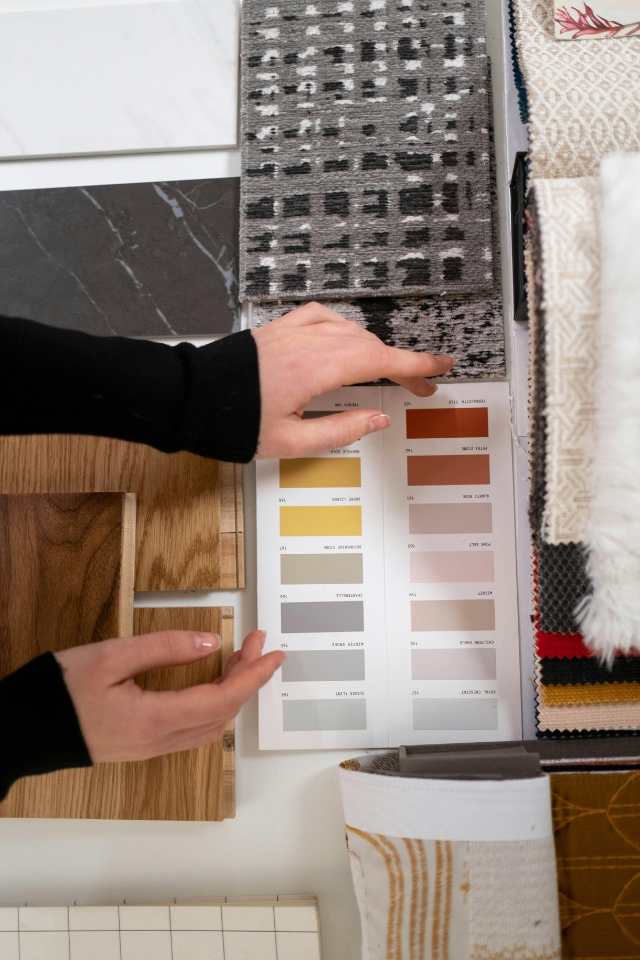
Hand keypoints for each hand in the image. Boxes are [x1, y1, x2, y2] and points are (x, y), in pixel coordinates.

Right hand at [55, 629, 283, 762]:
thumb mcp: (110, 657)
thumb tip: (208, 641)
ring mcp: (151, 747)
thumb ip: (162, 647)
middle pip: (221, 712)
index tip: (274, 652)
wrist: (22, 731)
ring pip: (209, 724)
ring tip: (240, 657)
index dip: (253, 676)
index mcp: (154, 719)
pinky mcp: (142, 745)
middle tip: (256, 642)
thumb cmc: (60, 690)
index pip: (221, 699)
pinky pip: (192, 729)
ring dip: (232, 691)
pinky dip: (213, 703)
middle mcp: (160, 740)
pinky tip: (212, 682)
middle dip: (247, 677)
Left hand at [252, 301, 454, 457]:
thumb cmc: (233, 423)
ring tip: (387, 372)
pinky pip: (323, 317)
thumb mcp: (291, 441)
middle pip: (371, 346)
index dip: (417, 364)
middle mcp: (309, 342)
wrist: (188, 397)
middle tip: (418, 386)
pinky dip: (344, 328)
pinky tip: (346, 339)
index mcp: (316, 369)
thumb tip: (379, 419)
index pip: (381, 362)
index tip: (442, 367)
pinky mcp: (279, 328)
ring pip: (350, 331)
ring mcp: (293, 330)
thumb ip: (341, 430)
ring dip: (374, 350)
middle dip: (400, 365)